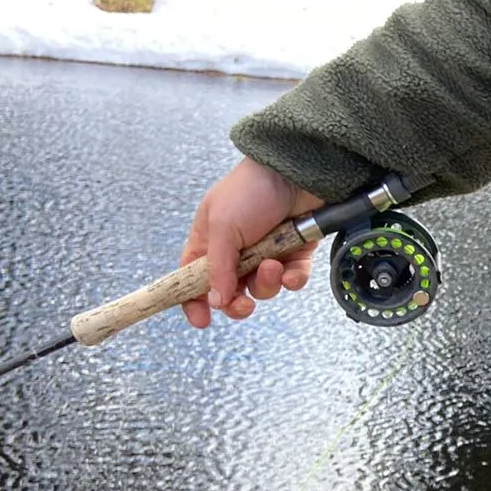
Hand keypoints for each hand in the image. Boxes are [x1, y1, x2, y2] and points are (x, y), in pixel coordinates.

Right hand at [179, 157, 324, 326]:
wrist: (296, 171)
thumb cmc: (251, 189)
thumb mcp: (223, 226)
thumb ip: (218, 266)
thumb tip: (215, 300)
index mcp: (209, 242)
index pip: (194, 280)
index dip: (194, 301)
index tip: (201, 320)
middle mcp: (236, 251)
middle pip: (230, 292)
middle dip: (237, 303)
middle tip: (243, 305)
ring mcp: (267, 252)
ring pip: (263, 288)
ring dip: (266, 283)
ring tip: (271, 265)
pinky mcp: (295, 252)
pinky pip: (292, 279)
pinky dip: (292, 279)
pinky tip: (291, 271)